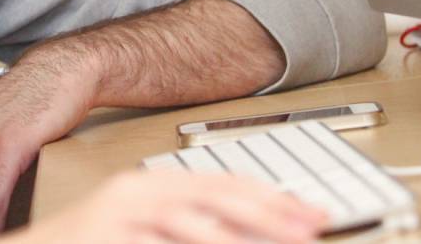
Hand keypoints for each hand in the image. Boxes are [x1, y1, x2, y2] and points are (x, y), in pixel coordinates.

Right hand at [0, 170, 324, 243]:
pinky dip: (199, 242)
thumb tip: (238, 232)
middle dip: (270, 212)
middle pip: (217, 194)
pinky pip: (162, 238)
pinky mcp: (109, 230)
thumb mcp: (142, 232)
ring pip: (196, 217)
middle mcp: (138, 190)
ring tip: (282, 243)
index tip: (308, 213)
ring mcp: (122, 210)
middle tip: (311, 227)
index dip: (270, 197)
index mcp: (151, 184)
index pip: (221, 183)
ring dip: (243, 233)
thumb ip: (186, 228)